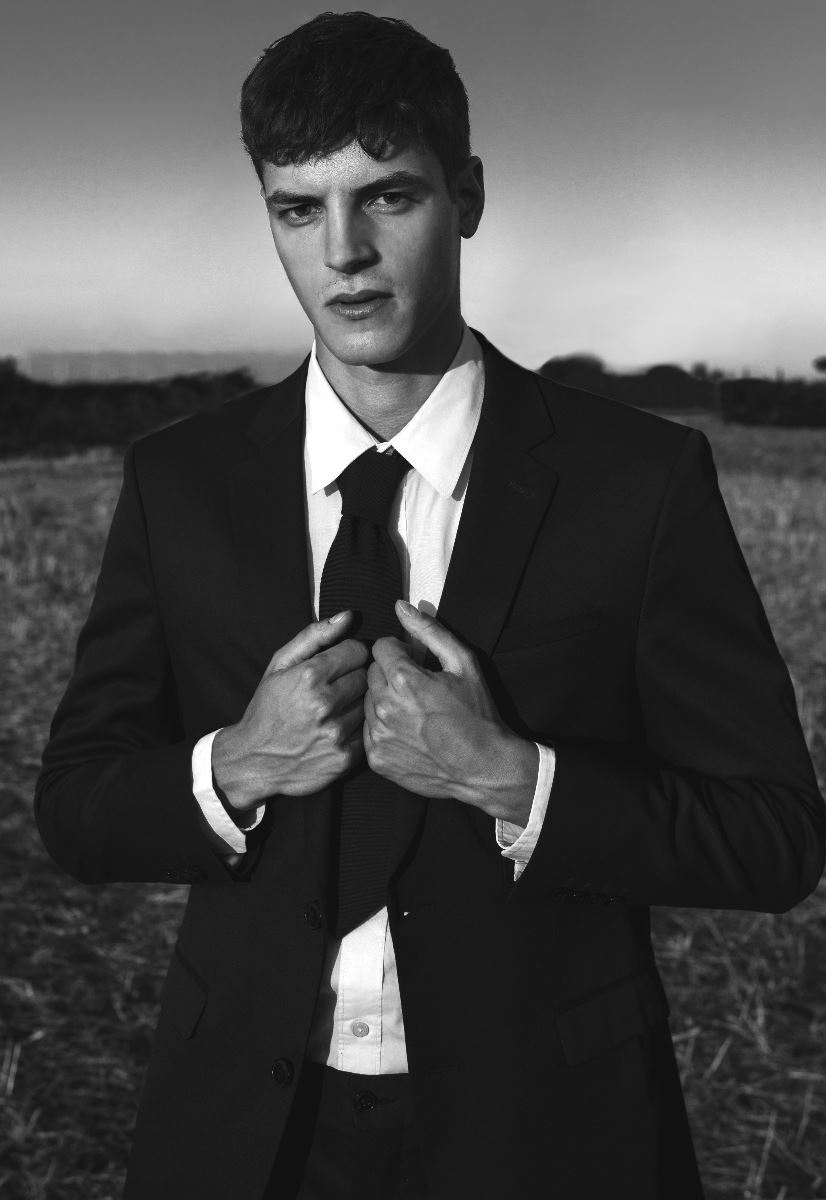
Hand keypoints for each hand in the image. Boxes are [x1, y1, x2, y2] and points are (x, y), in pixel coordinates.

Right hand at [213, 611, 367, 810]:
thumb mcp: (280, 665)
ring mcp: (337, 732)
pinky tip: (337, 730)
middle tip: (335, 689)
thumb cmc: (267, 708)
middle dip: (353, 678)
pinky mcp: (345, 757)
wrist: (253, 761)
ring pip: (369, 704)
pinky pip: (367, 731)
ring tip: (335, 710)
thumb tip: (348, 616)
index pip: (358, 651)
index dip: (349, 655)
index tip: (339, 664)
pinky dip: (357, 729)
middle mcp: (325, 704)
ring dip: (357, 704)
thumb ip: (314, 636)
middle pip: (366, 676)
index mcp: (310, 676)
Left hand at [364, 601, 537, 822]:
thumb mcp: (463, 663)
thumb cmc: (478, 714)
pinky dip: (383, 727)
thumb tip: (400, 607)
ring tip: (413, 711)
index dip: (400, 652)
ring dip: (385, 700)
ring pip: (367, 701)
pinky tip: (408, 731)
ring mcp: (378, 735)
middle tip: (416, 688)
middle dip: (390, 674)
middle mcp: (385, 707)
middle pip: (371, 673)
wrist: (485, 767)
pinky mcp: (377, 758)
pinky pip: (368, 730)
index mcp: (404, 680)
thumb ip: (429, 631)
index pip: (381, 648)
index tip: (415, 664)